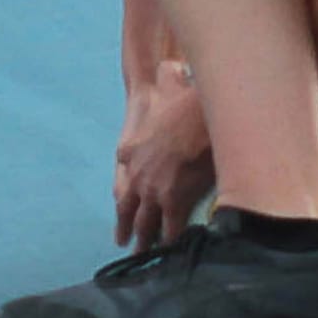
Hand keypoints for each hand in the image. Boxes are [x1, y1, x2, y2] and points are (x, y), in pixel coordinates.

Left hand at [113, 61, 215, 253]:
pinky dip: (170, 241)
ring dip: (143, 239)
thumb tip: (172, 63)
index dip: (127, 180)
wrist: (196, 119)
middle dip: (125, 223)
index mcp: (133, 149)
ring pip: (145, 222)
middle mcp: (138, 174)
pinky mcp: (173, 202)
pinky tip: (172, 253)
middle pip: (128, 205)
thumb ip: (169, 75)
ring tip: (141, 255)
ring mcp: (153, 190)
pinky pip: (171, 228)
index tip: (127, 191)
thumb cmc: (184, 102)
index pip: (124, 168)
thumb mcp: (172, 82)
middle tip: (122, 240)